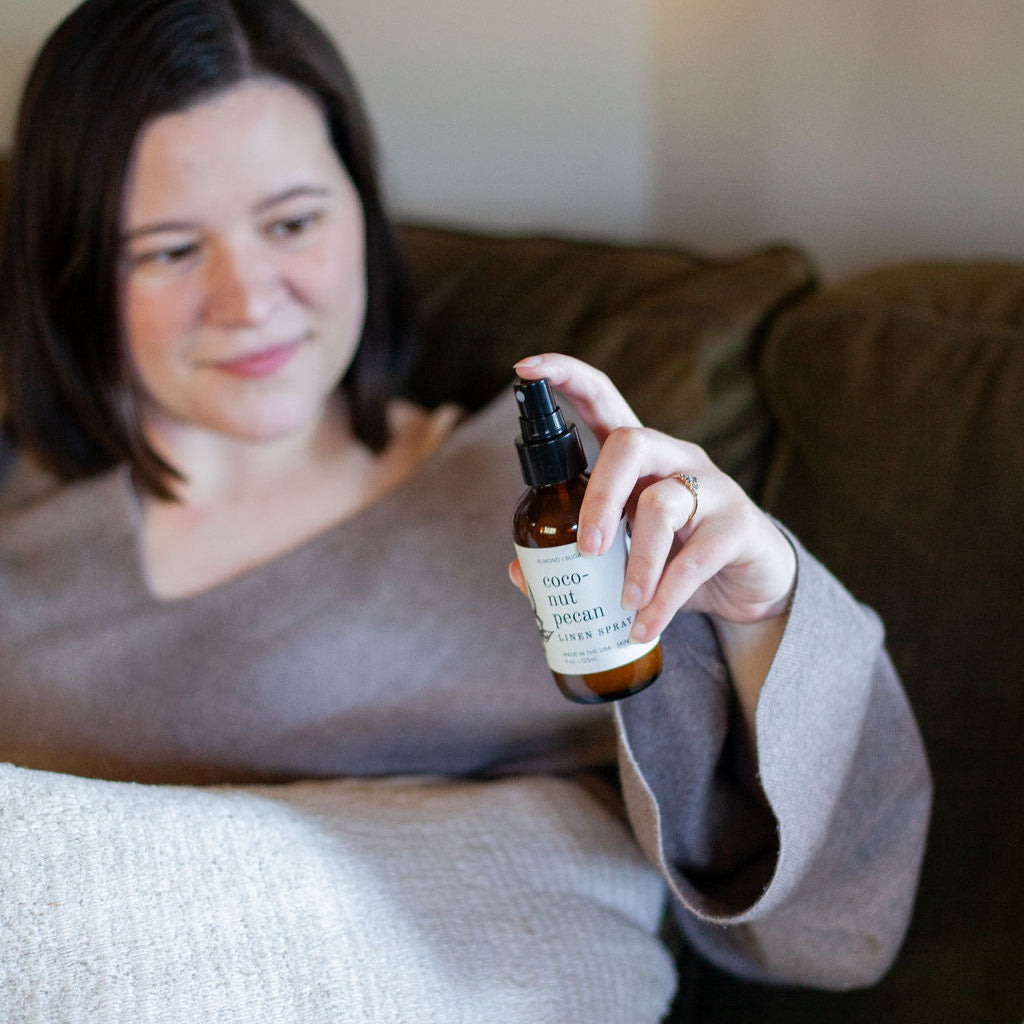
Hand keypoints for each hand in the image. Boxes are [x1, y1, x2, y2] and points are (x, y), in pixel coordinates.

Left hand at [510, 353, 796, 647]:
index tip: (525, 368)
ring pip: (663, 504)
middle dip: (599, 496)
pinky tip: (645, 625)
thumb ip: (576, 558)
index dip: (566, 377)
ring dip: (636, 560)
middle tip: (586, 549)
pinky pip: (695, 557)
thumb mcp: (622, 555)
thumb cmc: (673, 557)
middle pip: (631, 442)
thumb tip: (520, 571)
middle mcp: (675, 458)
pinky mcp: (738, 525)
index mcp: (639, 457)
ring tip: (624, 602)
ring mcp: (712, 487)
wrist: (747, 587)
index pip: (602, 399)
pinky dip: (664, 598)